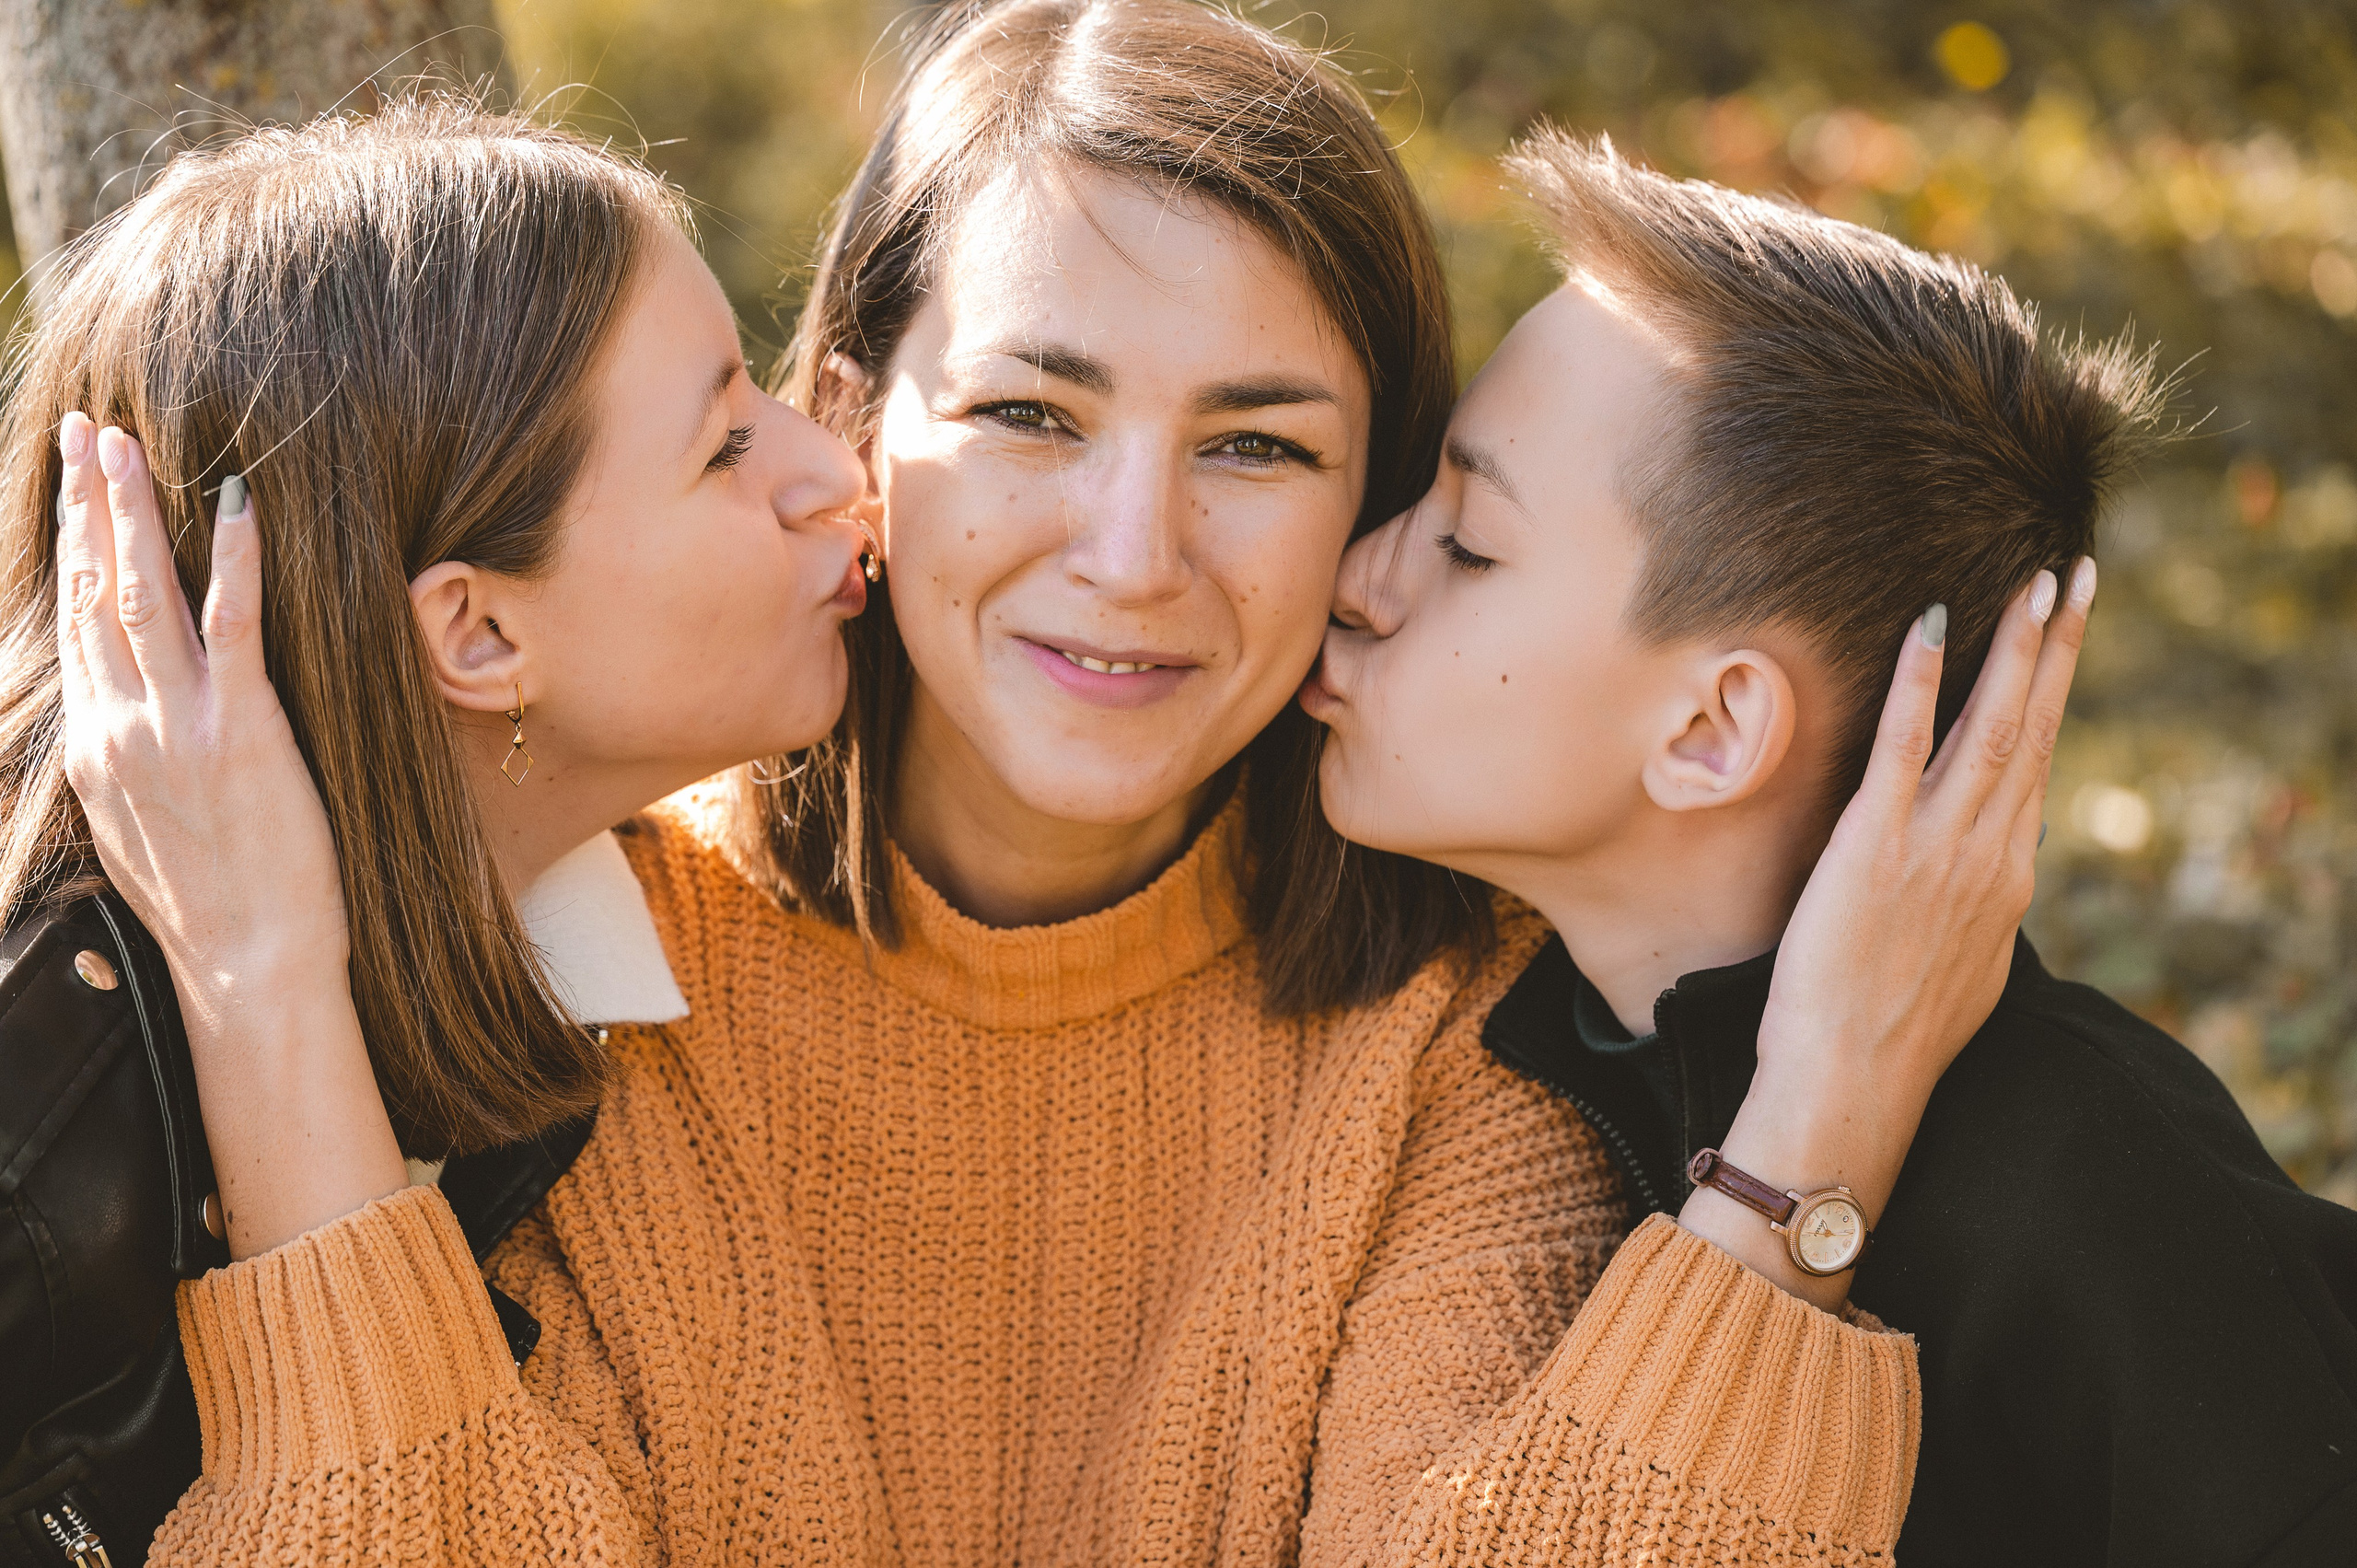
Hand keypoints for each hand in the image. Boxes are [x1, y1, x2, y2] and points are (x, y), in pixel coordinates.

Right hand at [55, 415, 404, 1257]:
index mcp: (94, 745)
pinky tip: (234, 503)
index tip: (74, 484)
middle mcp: (120, 726)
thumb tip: (122, 718)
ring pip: (142, 596)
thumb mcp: (137, 826)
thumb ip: (124, 759)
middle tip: (87, 429)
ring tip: (128, 445)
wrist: (245, 963)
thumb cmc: (209, 903)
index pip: (75, 622)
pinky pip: (233, 628)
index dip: (73, 545)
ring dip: (133, 512)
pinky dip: (232, 561)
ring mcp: (175, 727)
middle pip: (95, 592)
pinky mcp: (241, 733)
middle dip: (88, 503)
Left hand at [1678, 559, 2095, 1308]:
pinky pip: (1901, 749)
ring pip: (1990, 728)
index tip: (2067, 632)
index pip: (2037, 764)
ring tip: (2036, 584)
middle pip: (2033, 728)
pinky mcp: (1874, 847)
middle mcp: (1986, 852)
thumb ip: (1976, 913)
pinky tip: (1929, 629)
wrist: (1854, 1081)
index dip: (2054, 692)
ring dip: (2014, 649)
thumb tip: (1987, 889)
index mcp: (2005, 877)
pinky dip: (1919, 685)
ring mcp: (1936, 847)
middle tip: (2079, 573)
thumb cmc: (1890, 1037)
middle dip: (2057, 646)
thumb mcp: (1964, 968)